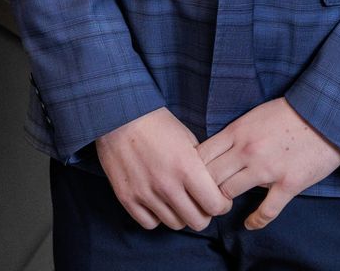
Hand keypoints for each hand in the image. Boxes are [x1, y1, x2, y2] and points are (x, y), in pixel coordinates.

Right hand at [94, 106, 230, 231]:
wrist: (118, 115)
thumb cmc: (156, 123)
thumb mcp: (187, 138)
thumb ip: (202, 166)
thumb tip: (213, 187)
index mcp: (187, 167)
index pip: (215, 206)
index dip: (221, 204)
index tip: (218, 199)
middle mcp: (166, 185)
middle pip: (198, 222)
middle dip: (203, 213)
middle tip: (199, 202)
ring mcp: (145, 193)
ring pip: (175, 224)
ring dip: (180, 214)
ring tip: (176, 200)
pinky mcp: (126, 197)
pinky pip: (149, 223)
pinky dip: (156, 216)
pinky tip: (156, 202)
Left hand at [197, 98, 339, 229]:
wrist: (324, 114)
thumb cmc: (288, 112)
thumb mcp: (253, 115)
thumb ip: (235, 133)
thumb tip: (219, 150)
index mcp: (236, 131)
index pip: (201, 155)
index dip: (194, 168)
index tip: (195, 175)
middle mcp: (247, 151)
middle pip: (210, 177)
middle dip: (204, 187)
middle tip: (204, 194)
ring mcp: (267, 169)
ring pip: (229, 192)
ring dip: (225, 200)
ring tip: (224, 205)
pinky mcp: (289, 184)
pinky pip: (266, 210)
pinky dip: (256, 220)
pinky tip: (250, 224)